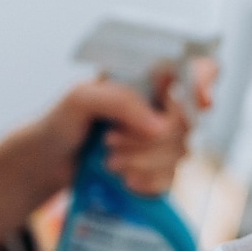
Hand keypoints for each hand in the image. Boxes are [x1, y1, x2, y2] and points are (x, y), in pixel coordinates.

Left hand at [0, 59, 216, 244]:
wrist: (45, 165)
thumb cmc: (58, 123)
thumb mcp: (78, 99)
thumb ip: (118, 99)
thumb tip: (156, 124)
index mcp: (149, 79)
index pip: (198, 68)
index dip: (206, 81)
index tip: (198, 102)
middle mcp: (163, 106)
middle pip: (189, 121)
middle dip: (149, 138)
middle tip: (111, 140)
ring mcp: (164, 141)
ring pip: (180, 154)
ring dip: (141, 161)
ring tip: (109, 159)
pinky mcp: (159, 171)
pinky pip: (171, 180)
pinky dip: (145, 182)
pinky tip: (124, 179)